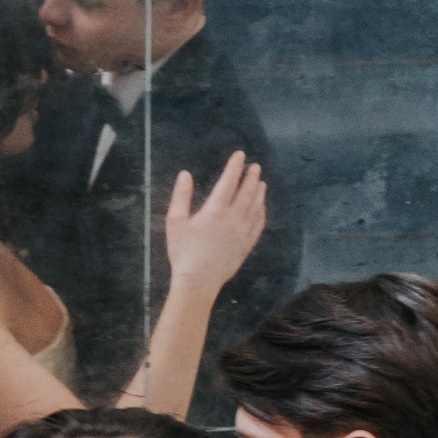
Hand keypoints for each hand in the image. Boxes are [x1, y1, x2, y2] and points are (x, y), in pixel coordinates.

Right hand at [164, 152, 266, 296]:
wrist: (198, 282)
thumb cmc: (183, 252)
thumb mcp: (175, 222)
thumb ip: (181, 197)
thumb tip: (185, 175)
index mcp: (215, 210)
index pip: (228, 182)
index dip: (235, 167)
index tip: (240, 155)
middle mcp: (232, 219)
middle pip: (246, 193)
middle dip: (251, 177)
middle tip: (255, 167)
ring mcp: (242, 233)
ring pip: (255, 208)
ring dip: (259, 193)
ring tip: (261, 183)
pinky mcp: (246, 246)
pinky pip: (258, 226)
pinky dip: (261, 213)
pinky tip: (261, 208)